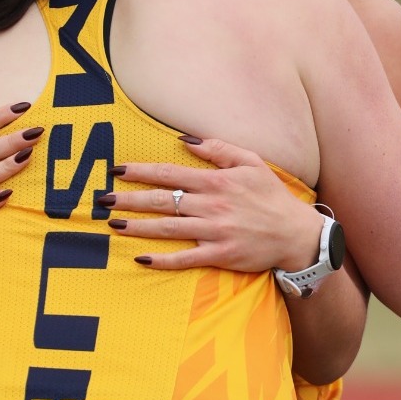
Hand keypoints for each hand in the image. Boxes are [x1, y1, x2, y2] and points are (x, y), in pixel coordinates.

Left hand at [104, 136, 323, 272]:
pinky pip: (186, 258)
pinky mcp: (220, 255)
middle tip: (103, 200)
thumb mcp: (252, 162)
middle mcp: (212, 205)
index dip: (141, 171)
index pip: (171, 173)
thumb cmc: (273, 196)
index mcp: (217, 181)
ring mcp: (215, 232)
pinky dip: (163, 259)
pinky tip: (142, 259)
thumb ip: (219, 149)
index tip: (118, 170)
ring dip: (137, 227)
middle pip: (162, 200)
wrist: (297, 234)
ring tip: (112, 225)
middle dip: (129, 199)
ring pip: (168, 228)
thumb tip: (185, 140)